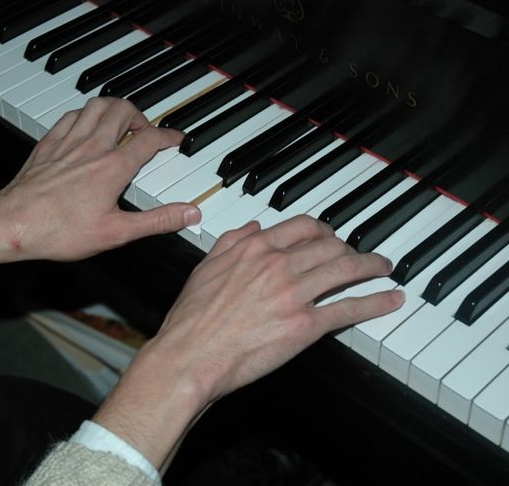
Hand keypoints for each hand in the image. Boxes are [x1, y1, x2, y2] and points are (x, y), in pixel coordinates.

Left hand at [0, 98, 200, 283]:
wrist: (14, 224)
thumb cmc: (61, 230)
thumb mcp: (118, 232)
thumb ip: (157, 220)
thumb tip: (189, 213)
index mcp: (113, 167)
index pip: (149, 139)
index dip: (168, 135)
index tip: (175, 138)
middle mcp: (93, 147)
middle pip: (123, 111)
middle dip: (141, 116)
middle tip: (146, 131)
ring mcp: (69, 142)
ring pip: (97, 105)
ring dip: (114, 108)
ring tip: (121, 122)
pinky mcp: (49, 143)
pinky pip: (71, 115)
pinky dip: (86, 114)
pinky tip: (87, 125)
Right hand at [93, 215, 403, 468]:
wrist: (190, 355)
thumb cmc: (192, 318)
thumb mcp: (205, 266)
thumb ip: (232, 241)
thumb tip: (254, 227)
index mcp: (255, 248)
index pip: (302, 226)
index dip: (323, 230)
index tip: (330, 236)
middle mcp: (279, 265)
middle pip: (330, 245)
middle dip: (350, 247)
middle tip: (358, 255)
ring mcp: (294, 294)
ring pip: (346, 269)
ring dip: (372, 266)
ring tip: (384, 268)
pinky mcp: (305, 326)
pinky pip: (349, 308)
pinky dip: (376, 302)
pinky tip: (391, 298)